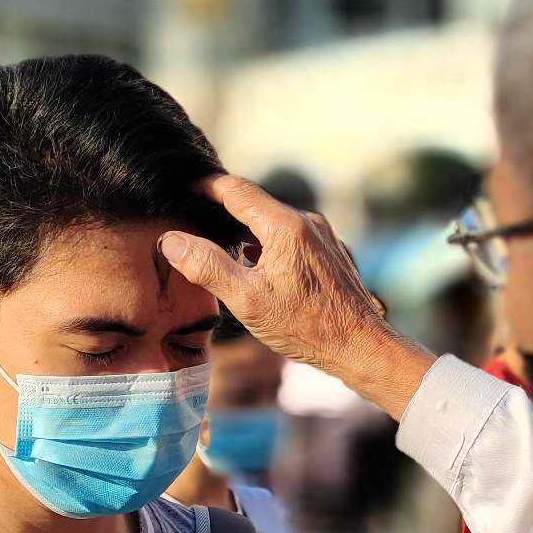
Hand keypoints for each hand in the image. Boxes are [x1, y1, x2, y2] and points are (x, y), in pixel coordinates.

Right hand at [159, 176, 435, 418]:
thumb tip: (172, 240)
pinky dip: (269, 244)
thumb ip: (207, 266)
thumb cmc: (305, 326)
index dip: (208, 186)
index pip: (238, 190)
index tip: (186, 186)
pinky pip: (292, 238)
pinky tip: (260, 269)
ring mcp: (323, 237)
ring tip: (223, 246)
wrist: (360, 347)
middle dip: (226, 210)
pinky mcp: (331, 254)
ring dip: (248, 231)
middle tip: (197, 216)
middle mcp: (308, 223)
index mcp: (286, 227)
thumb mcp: (246, 300)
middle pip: (257, 205)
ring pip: (275, 223)